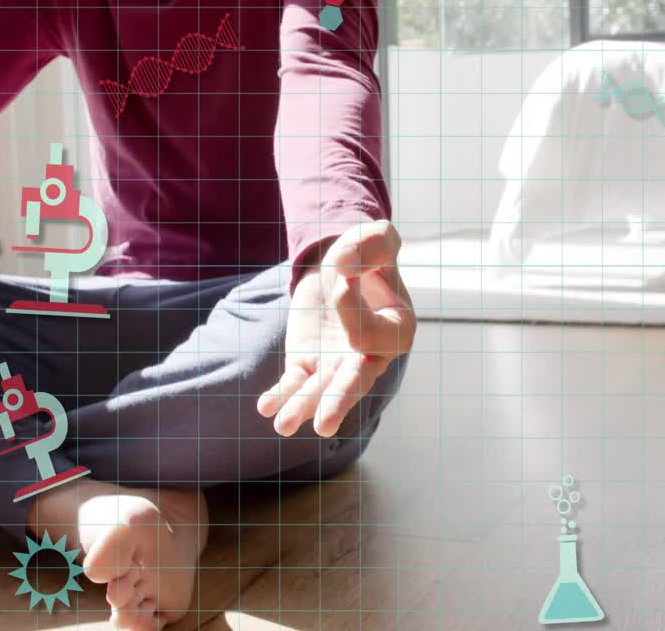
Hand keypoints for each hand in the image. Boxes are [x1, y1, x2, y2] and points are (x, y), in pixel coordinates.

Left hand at [257, 220, 415, 436]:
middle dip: (338, 401)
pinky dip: (281, 395)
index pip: (371, 334)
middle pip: (355, 381)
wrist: (338, 265)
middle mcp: (371, 355)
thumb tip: (345, 269)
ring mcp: (339, 363)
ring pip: (322, 390)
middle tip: (324, 423)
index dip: (352, 311)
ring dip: (304, 406)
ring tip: (283, 425)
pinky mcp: (309, 363)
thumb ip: (372, 245)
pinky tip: (266, 407)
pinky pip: (296, 383)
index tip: (341, 282)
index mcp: (398, 329)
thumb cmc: (366, 254)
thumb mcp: (376, 238)